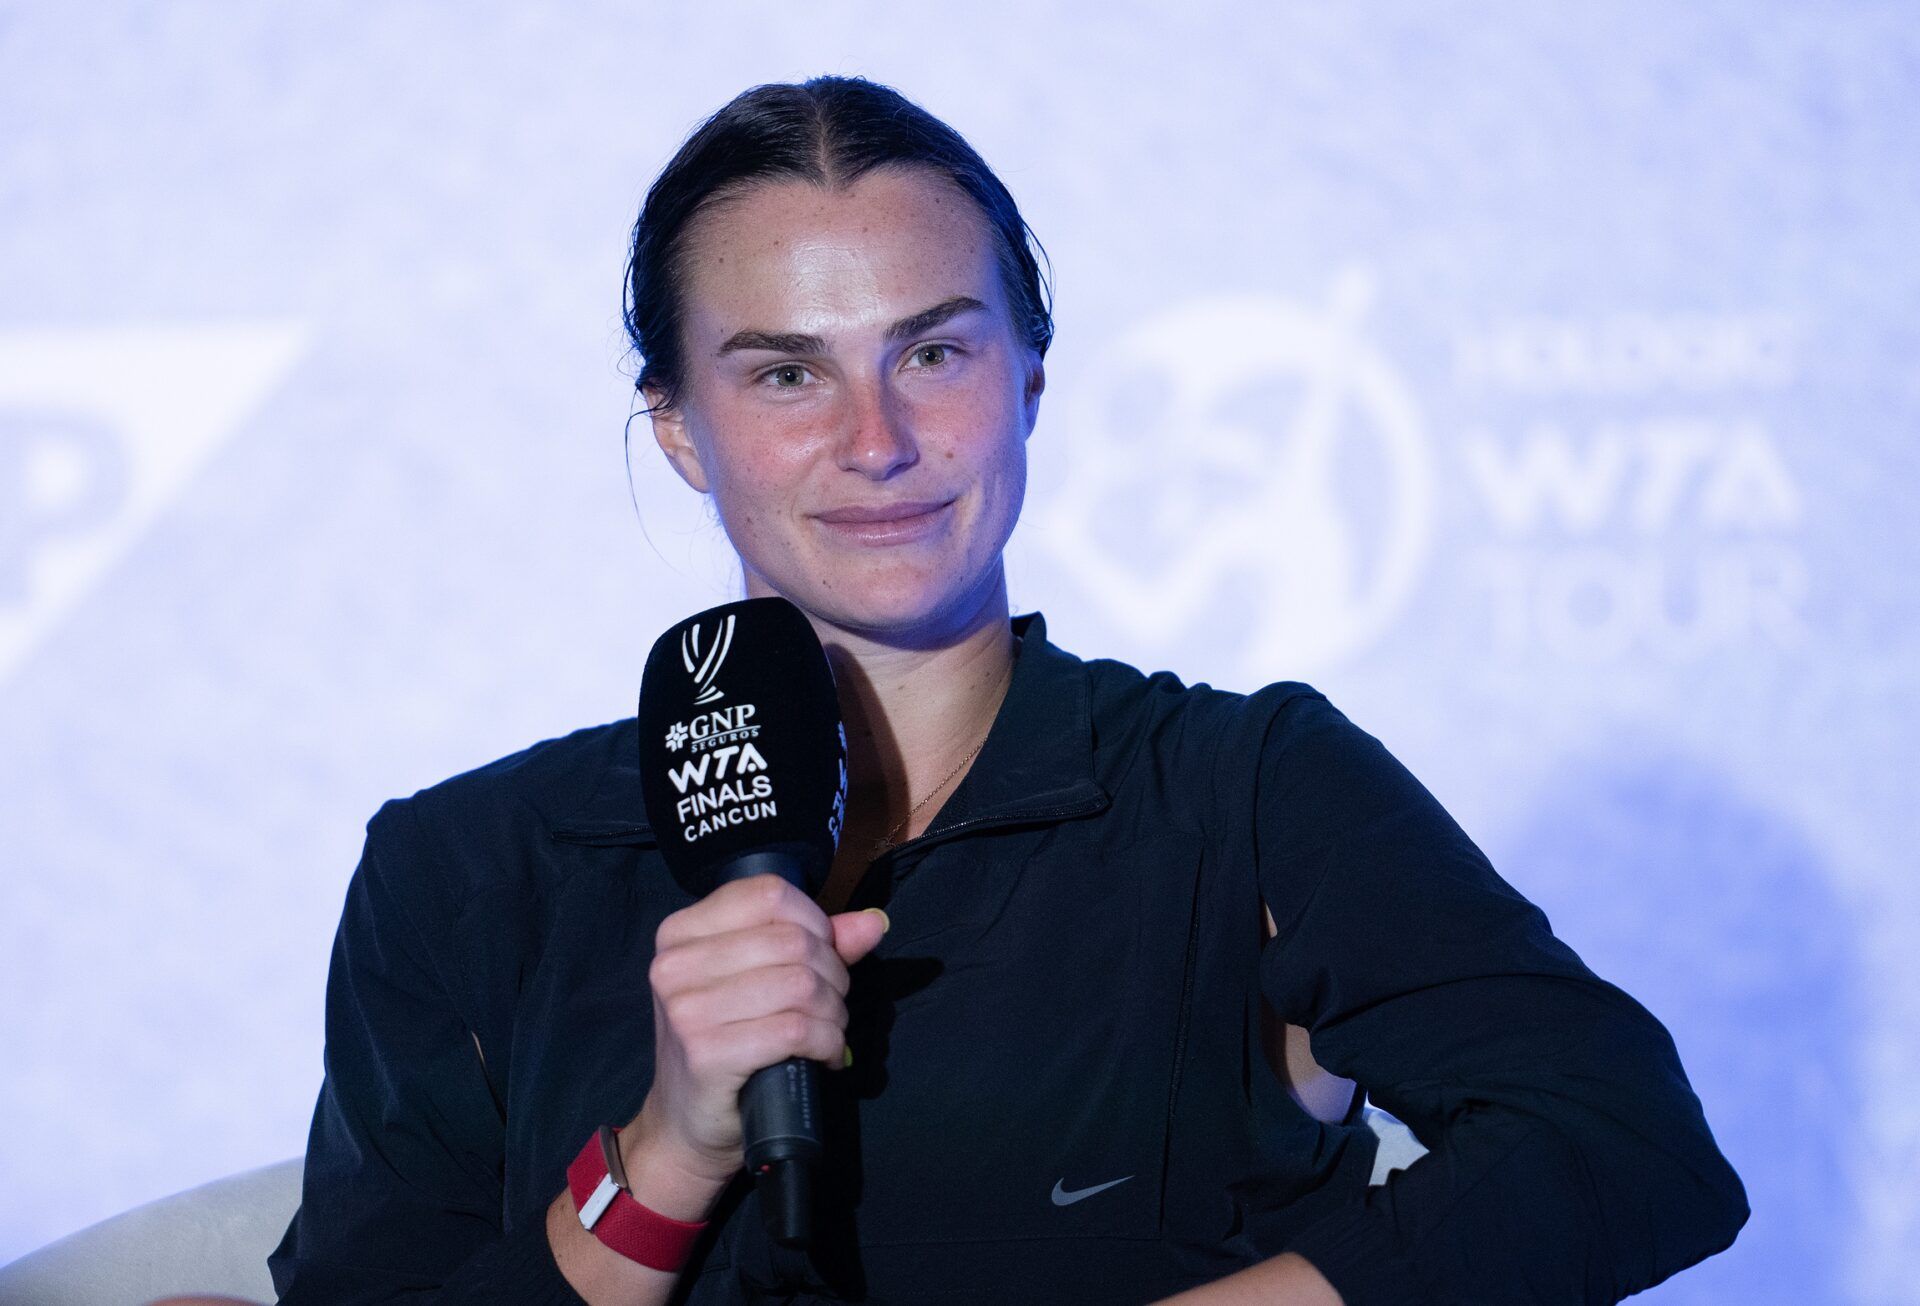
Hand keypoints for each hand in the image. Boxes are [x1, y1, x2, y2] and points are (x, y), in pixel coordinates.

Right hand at [631, 874, 888, 1183]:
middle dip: (833, 975)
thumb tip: (873, 922)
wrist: (687, 1125)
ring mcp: (686, 1008)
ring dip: (834, 1013)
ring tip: (828, 1032)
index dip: (814, 922)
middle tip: (831, 1006)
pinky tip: (824, 1057)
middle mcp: (675, 963)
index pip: (770, 893)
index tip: (822, 957)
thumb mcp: (761, 981)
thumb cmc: (725, 1044)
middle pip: (794, 941)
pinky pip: (796, 1030)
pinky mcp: (706, 1052)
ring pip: (801, 985)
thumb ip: (816, 943)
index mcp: (681, 930)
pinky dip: (827, 1043)